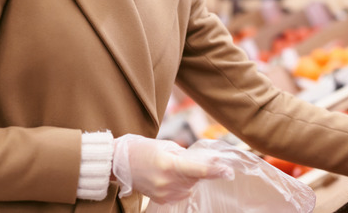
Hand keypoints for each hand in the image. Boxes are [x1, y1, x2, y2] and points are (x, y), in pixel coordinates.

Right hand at [112, 134, 232, 203]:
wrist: (119, 163)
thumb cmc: (143, 149)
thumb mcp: (167, 146)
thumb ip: (189, 156)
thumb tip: (211, 161)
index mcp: (169, 165)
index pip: (199, 170)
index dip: (216, 171)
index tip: (228, 170)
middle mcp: (167, 182)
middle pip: (196, 179)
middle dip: (199, 170)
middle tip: (188, 160)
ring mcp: (164, 193)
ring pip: (190, 187)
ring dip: (190, 178)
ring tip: (173, 168)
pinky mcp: (161, 200)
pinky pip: (181, 193)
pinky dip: (181, 185)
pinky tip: (170, 177)